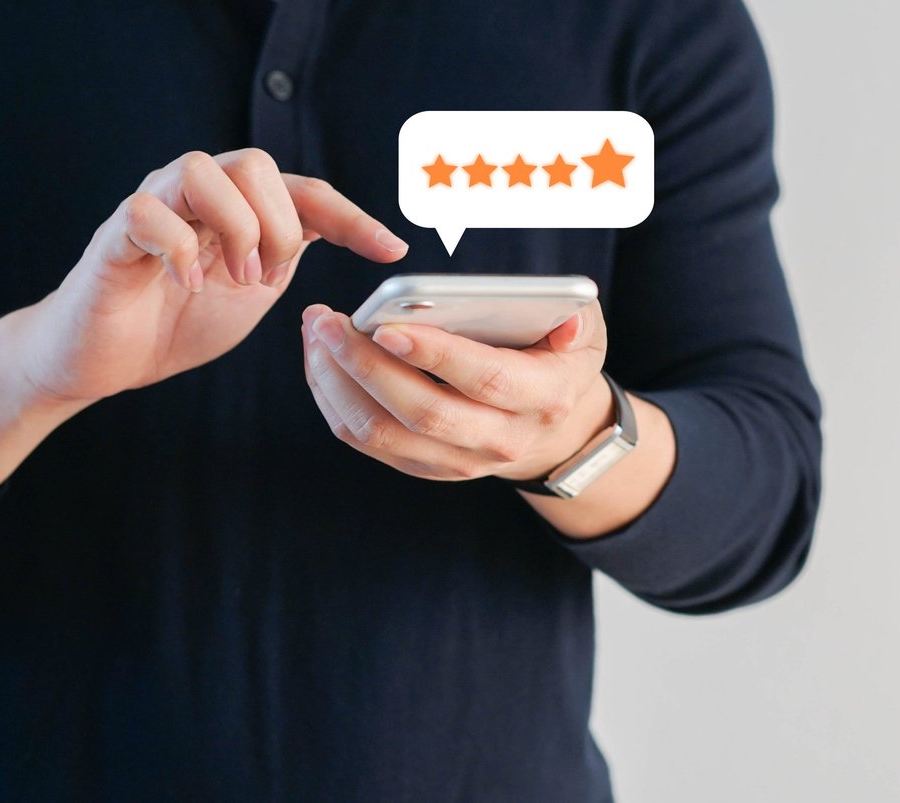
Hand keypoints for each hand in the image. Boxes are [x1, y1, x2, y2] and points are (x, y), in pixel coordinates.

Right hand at [17, 149, 406, 402]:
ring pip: (204, 170)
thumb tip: (352, 240)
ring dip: (234, 229)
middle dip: (279, 226)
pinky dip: (181, 249)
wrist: (104, 360)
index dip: (353, 218)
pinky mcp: (114, 236)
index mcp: (237, 207)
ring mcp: (152, 207)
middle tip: (267, 279)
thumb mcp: (254, 290)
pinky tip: (190, 284)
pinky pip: (148, 211)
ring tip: (233, 280)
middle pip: (256, 164)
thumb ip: (288, 258)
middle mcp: (195, 194)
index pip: (305, 191)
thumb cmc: (177, 320)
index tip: (392, 250)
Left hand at [299, 301, 613, 482]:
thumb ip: (575, 317)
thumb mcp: (583, 332)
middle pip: (424, 412)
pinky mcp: (427, 467)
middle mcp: (501, 439)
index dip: (436, 354)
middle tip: (327, 321)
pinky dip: (335, 401)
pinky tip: (322, 360)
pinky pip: (368, 441)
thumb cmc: (558, 358)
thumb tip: (565, 321)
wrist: (553, 426)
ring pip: (384, 433)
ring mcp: (461, 460)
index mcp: (543, 398)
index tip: (387, 326)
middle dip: (367, 365)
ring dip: (338, 384)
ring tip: (316, 334)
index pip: (486, 379)